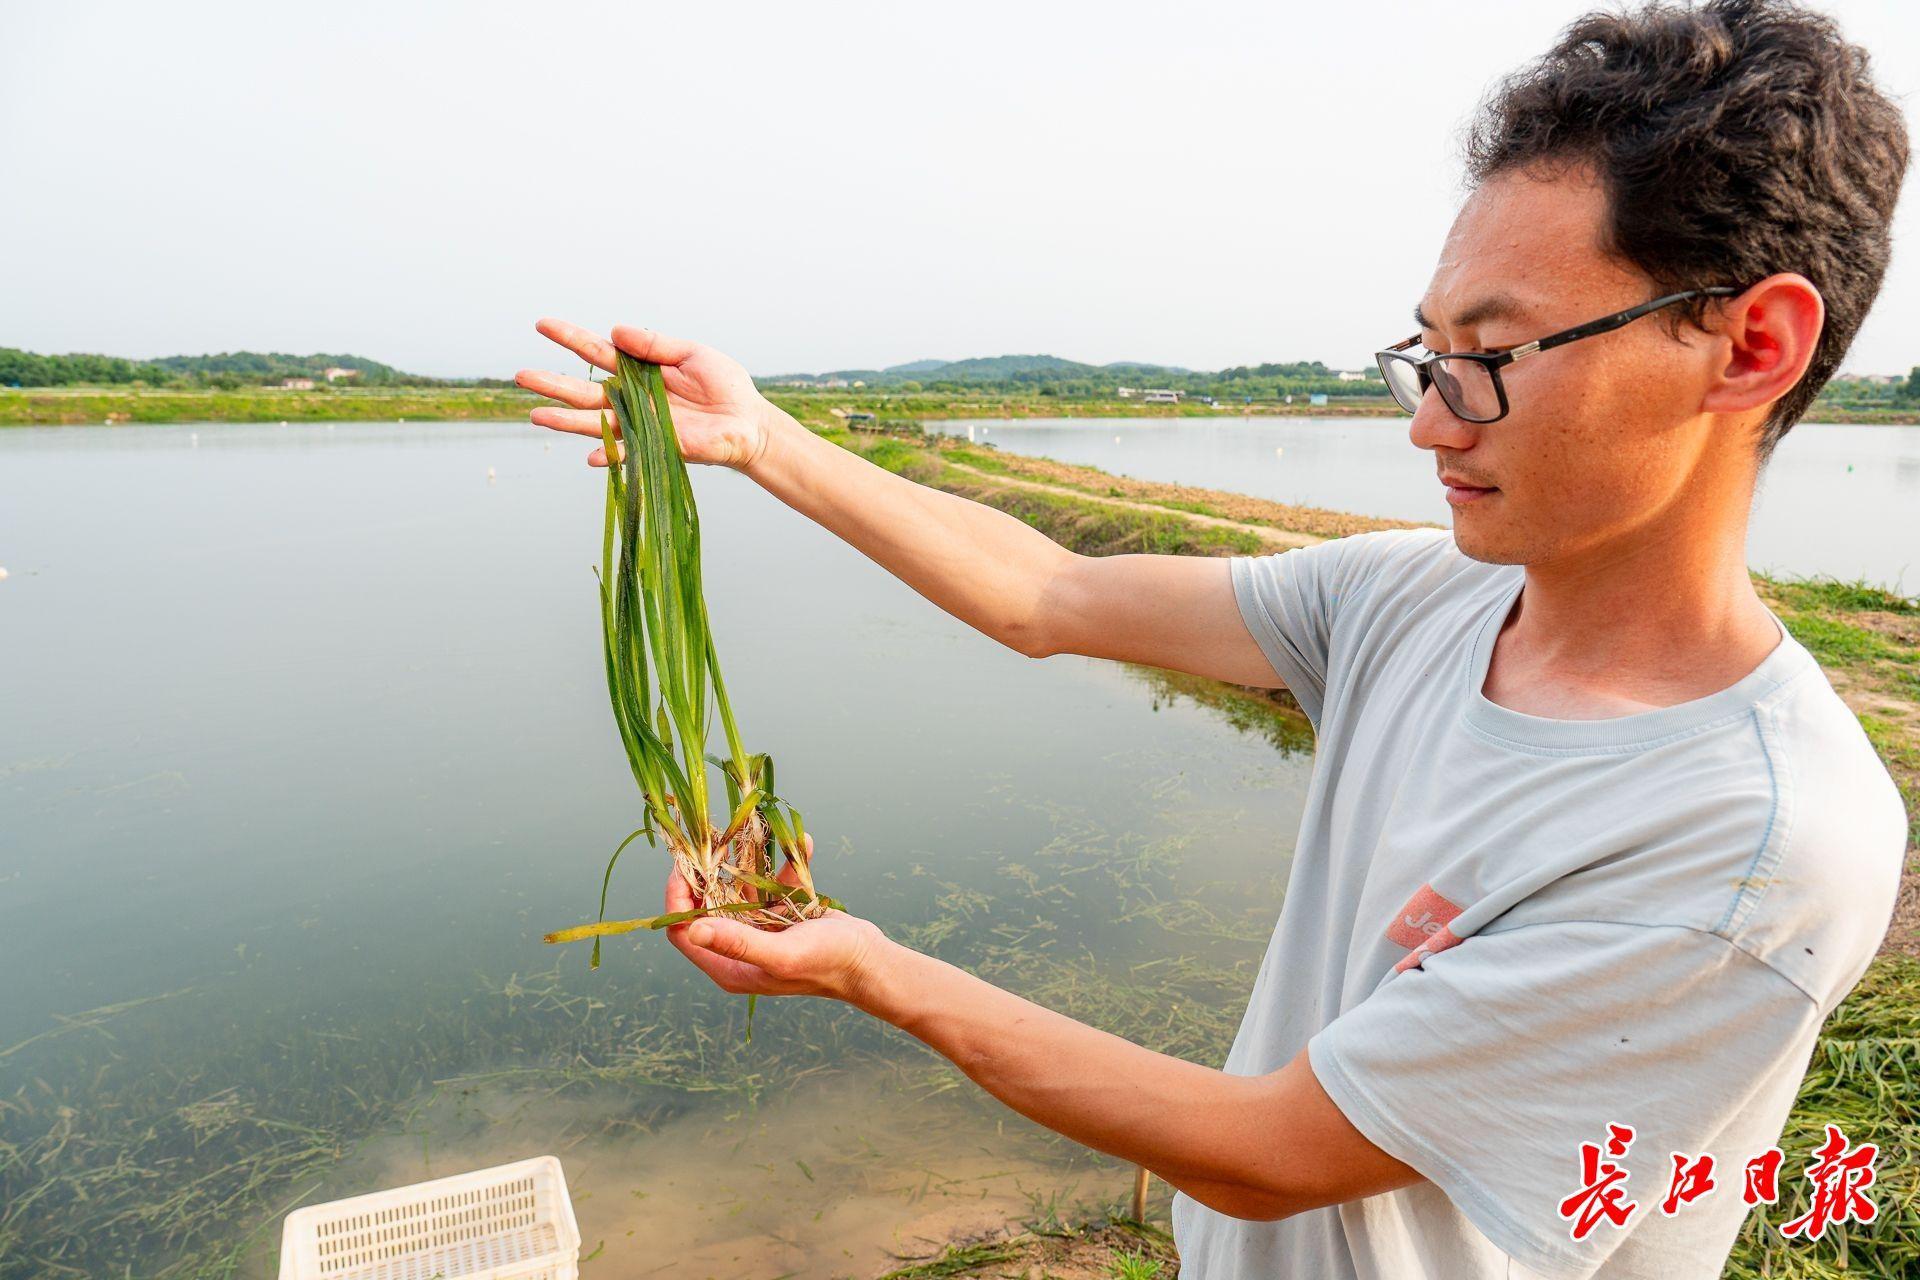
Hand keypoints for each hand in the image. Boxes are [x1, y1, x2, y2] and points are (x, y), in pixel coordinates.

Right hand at [516, 319, 780, 470]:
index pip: (597, 352)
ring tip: (535, 415)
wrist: (749, 422)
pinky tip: (590, 458)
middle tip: (520, 375)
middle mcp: (631, 398)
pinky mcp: (655, 447)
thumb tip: (615, 330)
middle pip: (584, 390)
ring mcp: (640, 425)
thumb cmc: (724, 386)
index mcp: (638, 369)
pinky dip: (609, 457)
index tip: (541, 324)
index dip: (570, 338)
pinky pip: (627, 454)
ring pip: (595, 423)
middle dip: (553, 383)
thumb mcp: (692, 353)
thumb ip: (654, 344)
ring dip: (566, 422)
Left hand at [663, 839, 890, 1004]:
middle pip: (708, 905)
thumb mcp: (781, 954)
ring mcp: (761, 929)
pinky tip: (803, 844)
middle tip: (716, 838)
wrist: (870, 962)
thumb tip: (692, 928)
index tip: (684, 865)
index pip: (684, 931)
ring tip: (756, 833)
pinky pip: (774, 884)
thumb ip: (738, 942)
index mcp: (730, 966)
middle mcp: (740, 948)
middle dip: (711, 872)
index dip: (678, 899)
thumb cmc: (827, 964)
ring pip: (741, 889)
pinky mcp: (783, 914)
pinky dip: (786, 864)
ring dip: (750, 862)